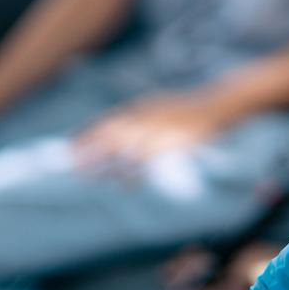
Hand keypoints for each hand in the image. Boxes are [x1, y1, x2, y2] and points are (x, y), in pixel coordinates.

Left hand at [76, 92, 233, 166]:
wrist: (218, 105)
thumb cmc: (188, 110)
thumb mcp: (159, 106)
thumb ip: (138, 119)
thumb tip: (116, 137)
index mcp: (142, 106)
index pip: (108, 121)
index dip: (88, 133)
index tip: (70, 146)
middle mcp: (146, 116)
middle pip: (111, 134)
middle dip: (90, 150)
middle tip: (71, 165)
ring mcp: (159, 129)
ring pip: (125, 148)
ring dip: (106, 162)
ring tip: (88, 176)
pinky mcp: (172, 143)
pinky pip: (147, 160)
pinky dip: (134, 172)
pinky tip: (123, 184)